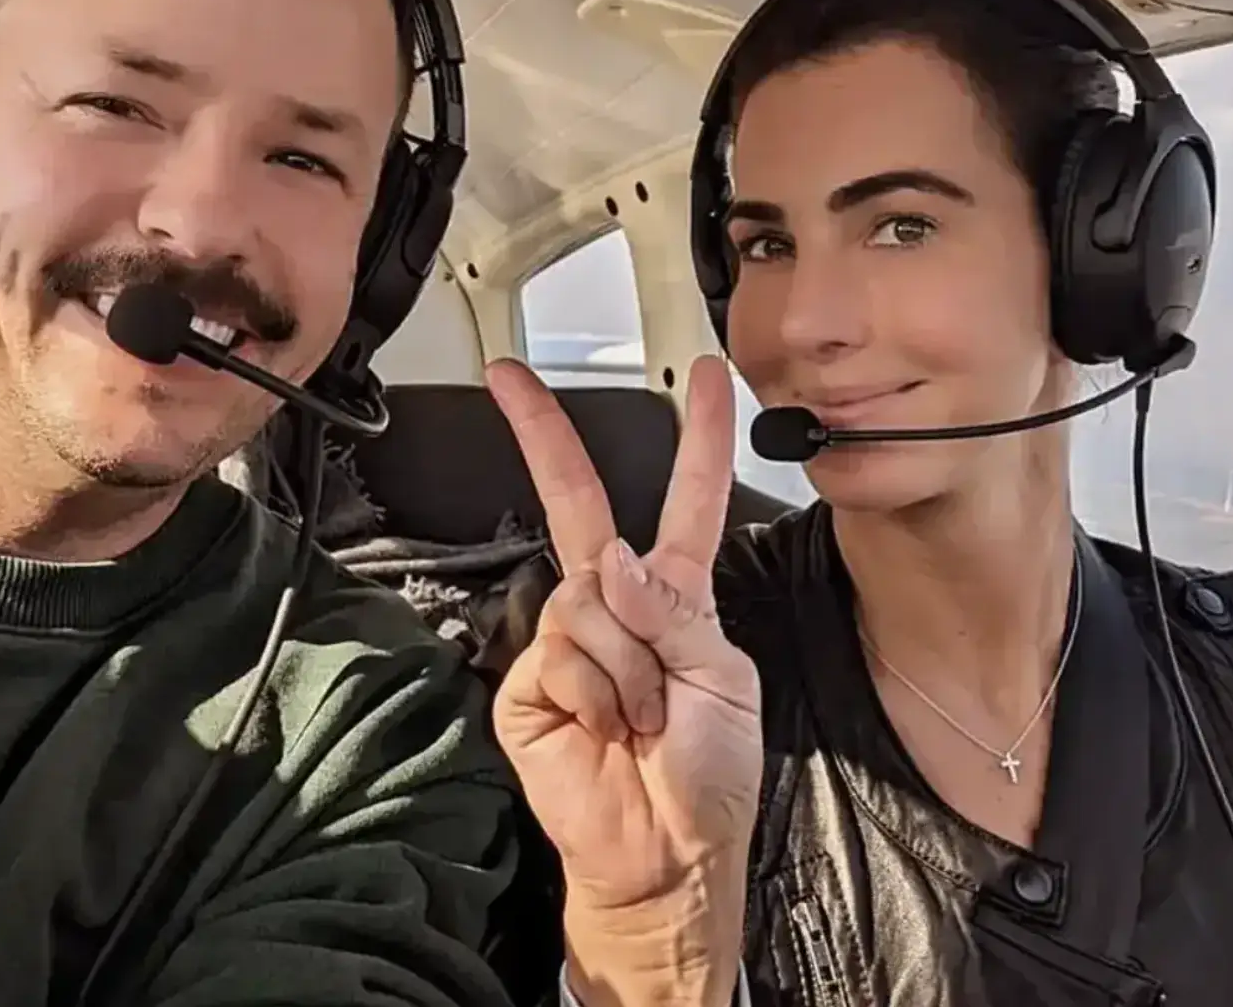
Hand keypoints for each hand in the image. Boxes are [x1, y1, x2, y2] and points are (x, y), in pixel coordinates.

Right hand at [487, 355, 761, 1004]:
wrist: (667, 855)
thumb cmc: (710, 774)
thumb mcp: (725, 679)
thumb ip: (673, 612)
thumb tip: (611, 561)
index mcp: (676, 594)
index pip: (689, 499)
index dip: (699, 437)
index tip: (709, 376)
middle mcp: (616, 604)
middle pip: (578, 503)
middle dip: (543, 434)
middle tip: (508, 377)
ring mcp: (565, 640)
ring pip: (585, 600)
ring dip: (627, 667)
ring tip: (641, 718)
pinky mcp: (527, 682)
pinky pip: (559, 654)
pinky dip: (596, 695)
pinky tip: (606, 730)